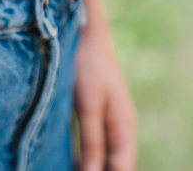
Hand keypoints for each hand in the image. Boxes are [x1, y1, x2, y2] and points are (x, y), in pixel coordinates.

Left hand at [74, 24, 137, 170]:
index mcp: (124, 127)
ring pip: (104, 154)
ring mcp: (110, 119)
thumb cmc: (88, 68)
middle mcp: (121, 126)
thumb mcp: (88, 106)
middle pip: (115, 163)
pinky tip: (68, 159)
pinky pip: (94, 142)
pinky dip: (83, 154)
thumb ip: (91, 140)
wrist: (87, 35)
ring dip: (89, 164)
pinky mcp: (96, 112)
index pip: (122, 167)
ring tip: (68, 167)